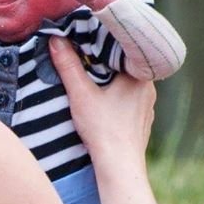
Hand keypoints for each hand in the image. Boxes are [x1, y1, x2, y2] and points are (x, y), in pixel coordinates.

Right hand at [49, 36, 155, 166]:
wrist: (120, 166)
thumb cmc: (104, 130)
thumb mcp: (81, 94)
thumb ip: (68, 66)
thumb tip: (55, 38)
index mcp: (139, 75)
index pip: (123, 49)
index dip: (105, 42)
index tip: (88, 37)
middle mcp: (149, 88)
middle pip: (125, 66)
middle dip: (105, 62)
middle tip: (85, 56)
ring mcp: (147, 106)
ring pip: (128, 85)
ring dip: (112, 81)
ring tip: (94, 78)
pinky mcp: (142, 121)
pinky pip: (129, 101)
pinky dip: (117, 98)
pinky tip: (105, 103)